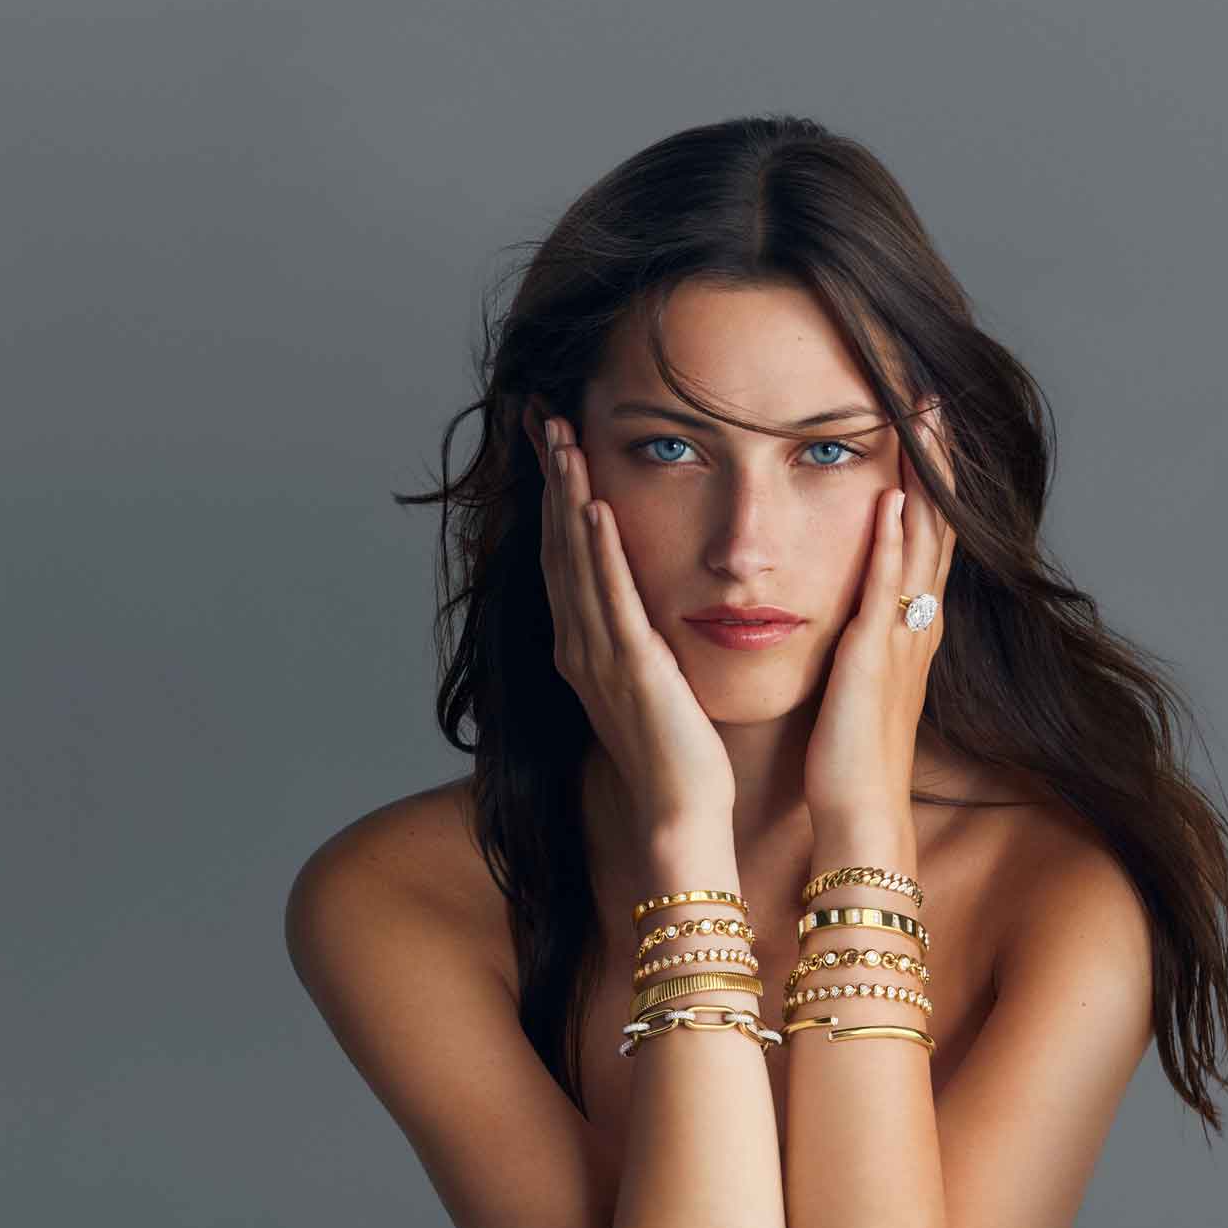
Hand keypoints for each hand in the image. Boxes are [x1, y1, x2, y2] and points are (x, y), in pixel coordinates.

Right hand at [531, 408, 736, 846]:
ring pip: (576, 560)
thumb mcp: (654, 680)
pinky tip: (595, 509)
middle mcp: (579, 644)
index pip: (564, 554)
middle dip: (552, 478)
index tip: (555, 441)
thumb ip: (643, 637)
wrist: (682, 810)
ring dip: (568, 496)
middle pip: (558, 544)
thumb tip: (651, 601)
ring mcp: (598, 656)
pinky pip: (610, 599)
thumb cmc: (680, 751)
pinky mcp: (630, 668)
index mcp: (584, 645)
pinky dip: (600, 552)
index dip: (556, 495)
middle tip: (545, 417)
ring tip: (563, 440)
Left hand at [803, 402, 957, 835]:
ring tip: (922, 421)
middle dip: (936, 461)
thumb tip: (850, 607)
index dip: (929, 480)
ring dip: (924, 480)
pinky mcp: (875, 658)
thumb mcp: (859, 679)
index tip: (921, 424)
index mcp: (909, 626)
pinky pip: (888, 589)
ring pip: (922, 542)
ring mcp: (901, 637)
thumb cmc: (850, 754)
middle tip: (933, 398)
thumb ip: (860, 638)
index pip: (927, 535)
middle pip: (937, 523)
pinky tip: (890, 499)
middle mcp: (915, 623)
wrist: (859, 812)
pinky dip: (892, 542)